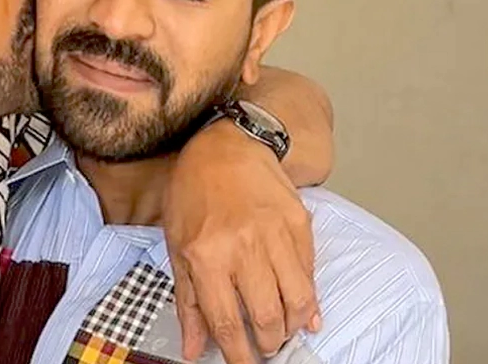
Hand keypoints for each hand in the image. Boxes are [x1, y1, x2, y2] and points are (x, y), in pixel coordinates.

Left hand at [163, 120, 320, 363]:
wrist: (227, 145)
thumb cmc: (193, 194)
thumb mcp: (177, 245)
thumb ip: (188, 301)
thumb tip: (193, 349)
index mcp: (206, 255)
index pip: (227, 321)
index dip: (237, 354)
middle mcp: (243, 247)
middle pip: (265, 316)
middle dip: (268, 344)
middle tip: (266, 349)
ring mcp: (275, 234)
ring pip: (296, 299)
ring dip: (292, 326)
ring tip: (283, 333)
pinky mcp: (299, 224)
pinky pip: (310, 273)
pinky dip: (311, 299)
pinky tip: (307, 313)